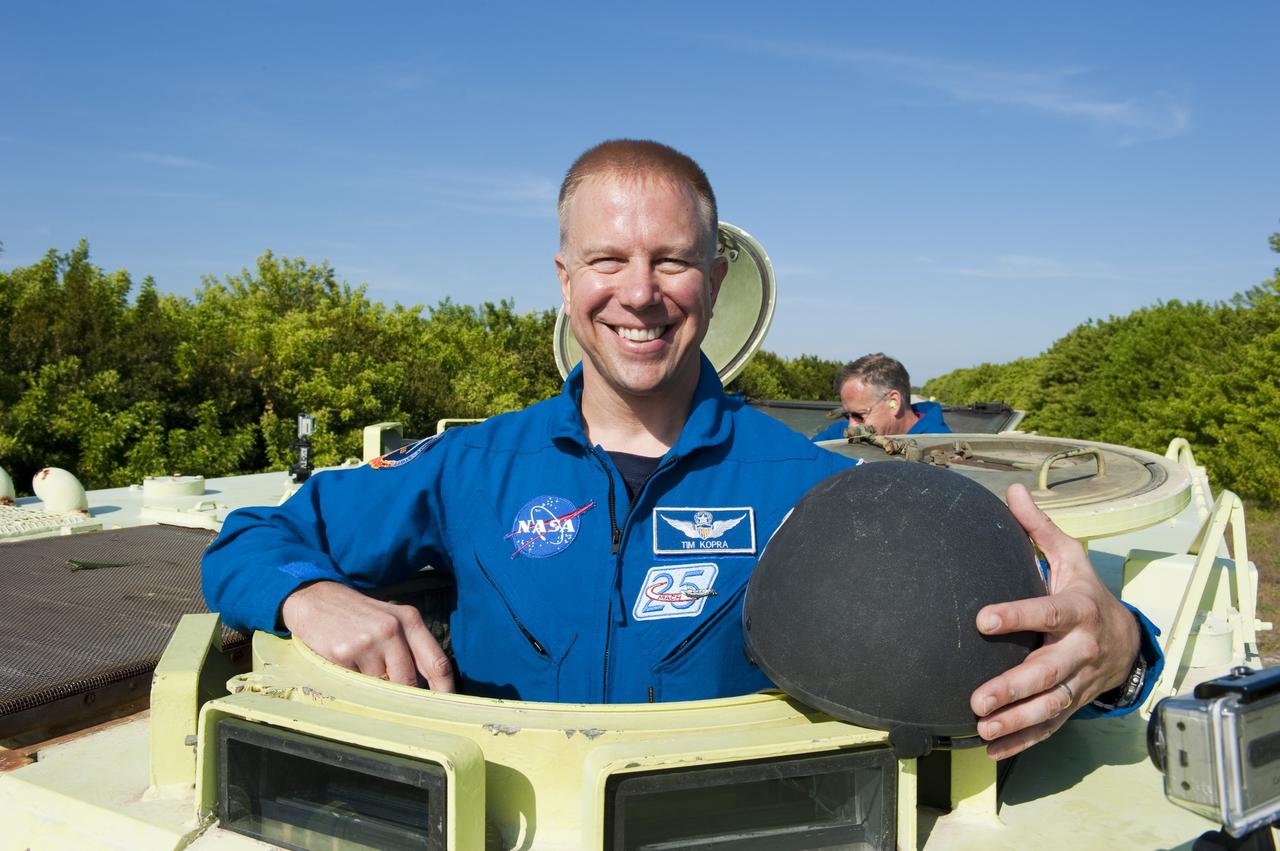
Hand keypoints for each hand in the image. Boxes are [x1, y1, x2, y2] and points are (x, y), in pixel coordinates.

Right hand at [280, 580, 454, 691]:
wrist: (315, 599)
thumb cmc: (359, 615)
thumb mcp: (391, 619)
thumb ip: (411, 648)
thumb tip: (427, 688)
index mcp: (409, 620)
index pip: (437, 662)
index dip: (444, 690)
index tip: (446, 708)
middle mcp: (391, 630)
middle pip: (409, 682)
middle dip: (403, 697)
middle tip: (397, 702)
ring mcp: (366, 642)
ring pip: (380, 686)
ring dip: (372, 685)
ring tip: (359, 665)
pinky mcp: (341, 654)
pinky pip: (354, 684)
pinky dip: (351, 682)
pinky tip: (344, 664)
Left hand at [970, 484, 1139, 758]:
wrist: (1128, 640)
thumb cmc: (1087, 591)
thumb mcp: (1070, 557)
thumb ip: (1038, 528)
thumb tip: (1012, 491)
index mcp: (1078, 609)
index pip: (1047, 613)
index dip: (1017, 615)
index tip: (983, 618)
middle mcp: (1081, 649)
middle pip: (1050, 672)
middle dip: (1015, 687)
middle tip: (978, 698)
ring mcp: (1079, 682)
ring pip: (1050, 706)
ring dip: (1017, 721)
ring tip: (982, 726)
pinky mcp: (1073, 703)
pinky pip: (1050, 727)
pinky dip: (1023, 741)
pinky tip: (992, 749)